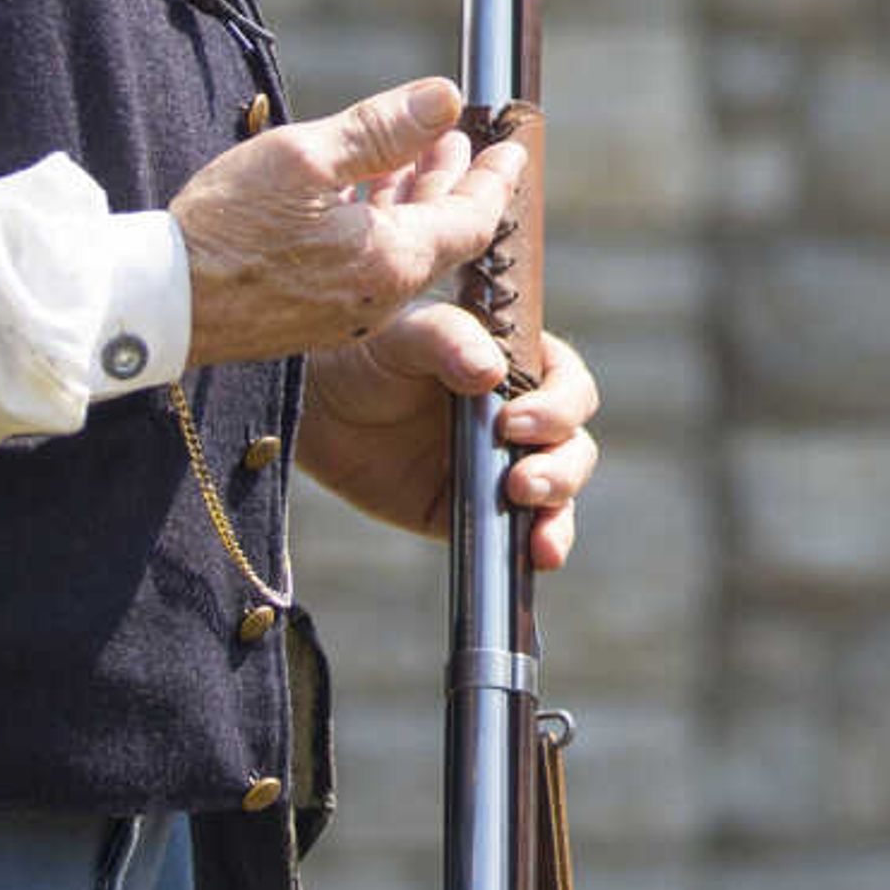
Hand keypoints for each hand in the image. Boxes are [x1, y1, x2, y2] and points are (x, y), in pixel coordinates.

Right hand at [171, 78, 524, 368]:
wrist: (155, 306)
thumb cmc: (223, 229)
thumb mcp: (304, 159)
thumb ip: (380, 129)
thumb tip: (446, 98)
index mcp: (391, 259)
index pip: (472, 218)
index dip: (496, 179)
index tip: (514, 146)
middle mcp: (379, 295)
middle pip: (440, 232)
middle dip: (455, 179)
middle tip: (466, 139)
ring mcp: (345, 310)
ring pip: (400, 244)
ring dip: (414, 194)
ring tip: (421, 146)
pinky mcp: (311, 313)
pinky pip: (365, 259)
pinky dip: (378, 218)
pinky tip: (361, 188)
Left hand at [300, 317, 602, 566]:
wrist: (317, 411)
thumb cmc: (368, 356)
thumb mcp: (406, 334)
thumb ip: (448, 340)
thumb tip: (490, 372)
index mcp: (521, 366)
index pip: (568, 385)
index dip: (557, 407)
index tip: (512, 422)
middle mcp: (524, 417)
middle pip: (572, 443)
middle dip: (560, 465)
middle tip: (520, 482)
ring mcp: (504, 467)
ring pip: (560, 490)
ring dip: (558, 507)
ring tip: (529, 515)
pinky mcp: (480, 511)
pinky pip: (523, 532)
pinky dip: (539, 544)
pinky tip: (538, 556)